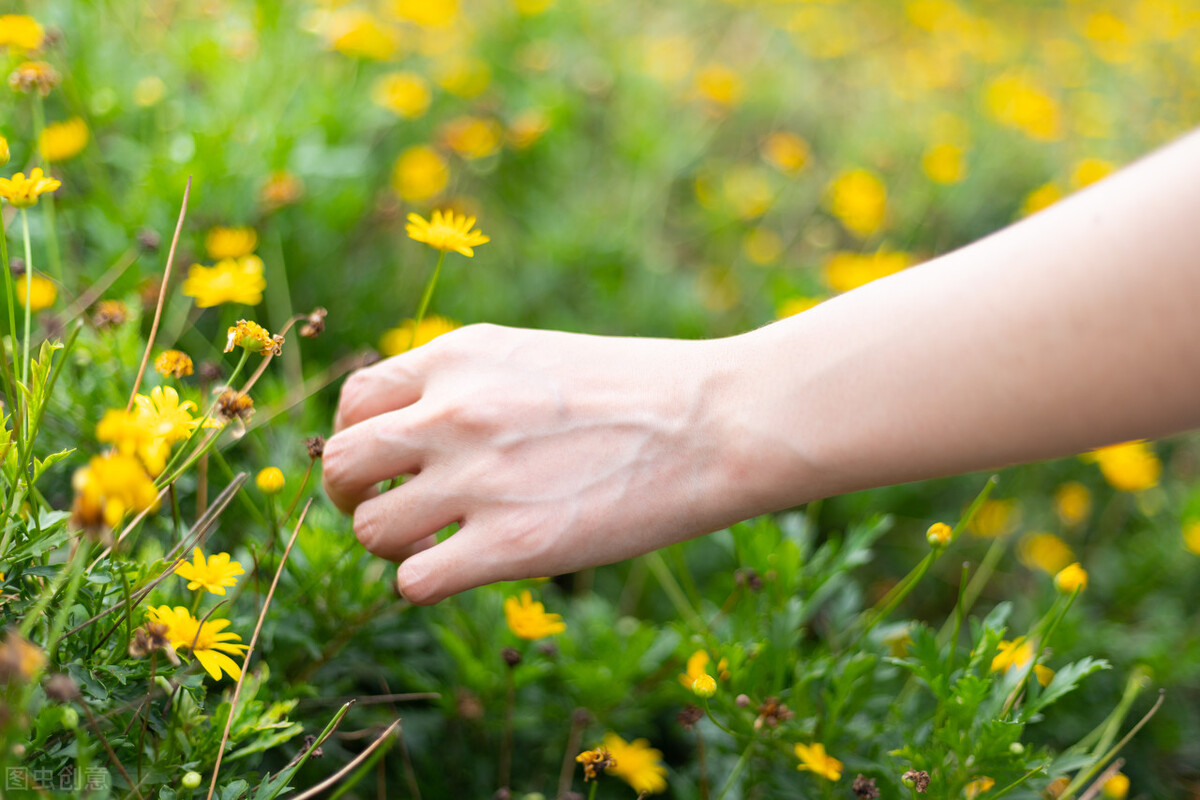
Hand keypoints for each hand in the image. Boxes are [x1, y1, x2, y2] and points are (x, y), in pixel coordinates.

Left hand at [323, 323, 750, 603]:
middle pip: (339, 464)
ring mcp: (477, 478)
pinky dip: (425, 583)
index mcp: (458, 357)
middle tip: (390, 510)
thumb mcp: (533, 357)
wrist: (712, 421)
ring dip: (391, 545)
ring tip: (435, 544)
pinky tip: (464, 571)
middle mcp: (452, 411)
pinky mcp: (511, 544)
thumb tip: (410, 432)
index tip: (391, 464)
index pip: (355, 403)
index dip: (360, 441)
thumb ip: (464, 385)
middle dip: (351, 495)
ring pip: (368, 529)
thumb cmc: (635, 391)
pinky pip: (412, 581)